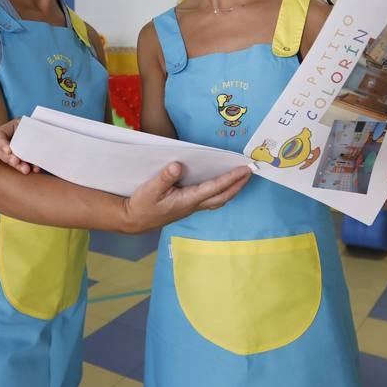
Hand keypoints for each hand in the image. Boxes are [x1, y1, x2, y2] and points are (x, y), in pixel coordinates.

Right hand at [0, 118, 33, 173]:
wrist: (36, 132)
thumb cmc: (29, 125)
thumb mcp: (27, 123)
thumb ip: (27, 130)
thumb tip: (34, 139)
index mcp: (4, 131)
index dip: (2, 144)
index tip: (9, 151)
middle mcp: (4, 144)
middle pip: (2, 152)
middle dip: (9, 158)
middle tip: (16, 161)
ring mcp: (10, 154)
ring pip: (10, 161)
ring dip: (18, 166)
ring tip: (26, 169)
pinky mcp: (18, 160)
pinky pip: (21, 166)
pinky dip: (28, 168)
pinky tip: (35, 169)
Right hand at [120, 162, 251, 233]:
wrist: (135, 220)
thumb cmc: (142, 205)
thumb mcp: (150, 189)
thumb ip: (164, 178)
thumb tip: (178, 165)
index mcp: (187, 200)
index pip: (214, 188)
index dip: (230, 178)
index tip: (243, 169)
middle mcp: (194, 205)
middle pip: (223, 196)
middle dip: (238, 184)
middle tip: (251, 171)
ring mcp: (192, 207)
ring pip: (219, 200)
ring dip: (233, 189)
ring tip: (242, 178)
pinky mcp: (188, 206)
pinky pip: (212, 200)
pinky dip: (222, 191)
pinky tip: (223, 185)